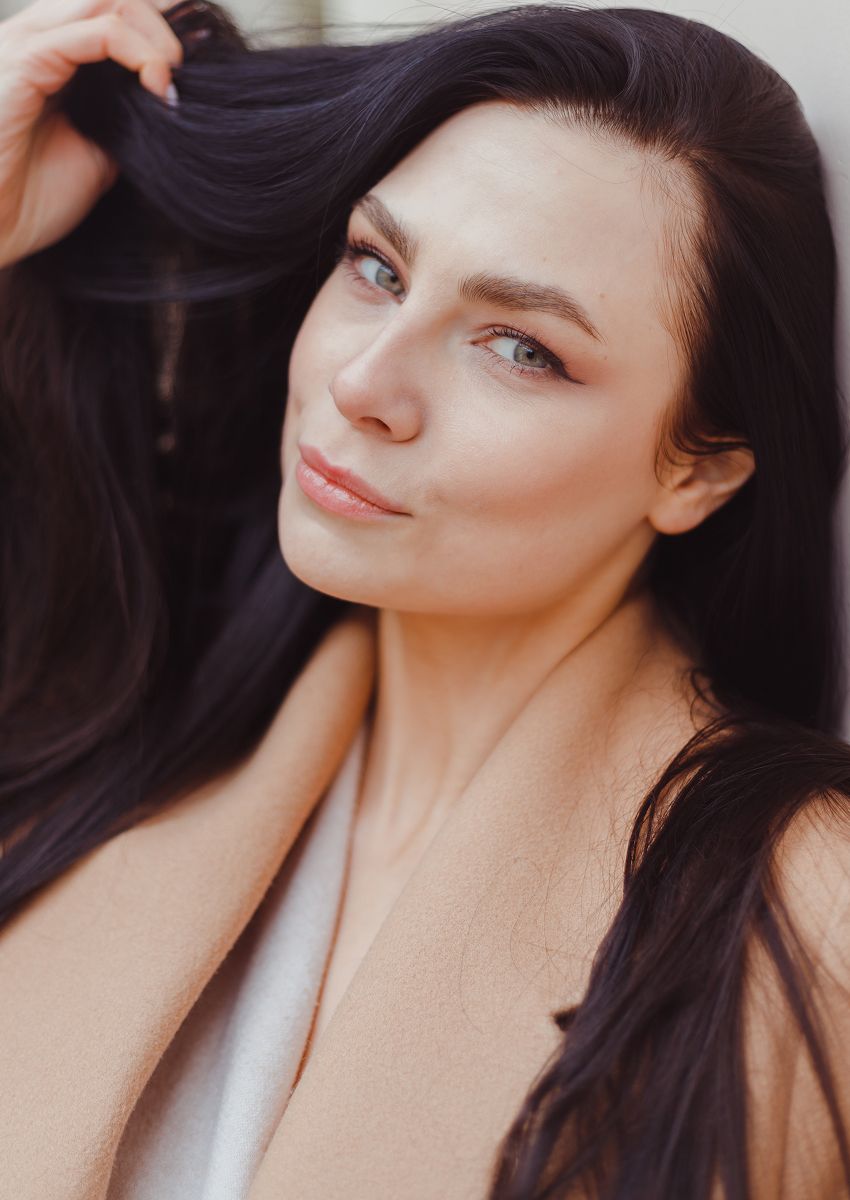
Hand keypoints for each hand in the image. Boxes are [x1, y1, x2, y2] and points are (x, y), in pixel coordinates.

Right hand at [0, 0, 183, 267]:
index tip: (192, 71)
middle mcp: (38, 40)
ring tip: (171, 77)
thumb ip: (126, 117)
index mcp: (53, 56)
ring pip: (104, 2)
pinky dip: (136, 51)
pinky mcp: (25, 61)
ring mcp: (28, 44)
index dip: (159, 29)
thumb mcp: (100, 152)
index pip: (112, 13)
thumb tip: (168, 102)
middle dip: (162, 26)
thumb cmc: (34, 196)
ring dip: (153, 34)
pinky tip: (155, 83)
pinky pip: (93, 32)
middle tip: (185, 72)